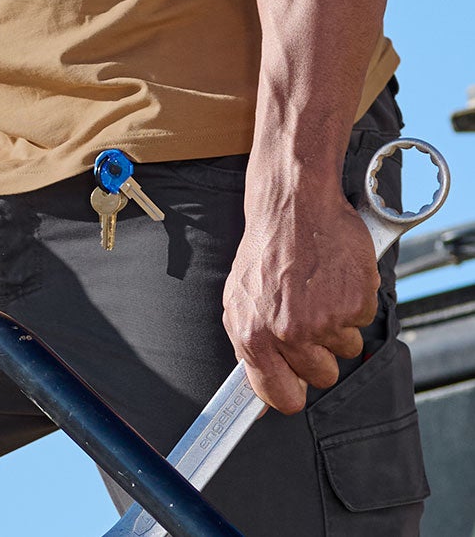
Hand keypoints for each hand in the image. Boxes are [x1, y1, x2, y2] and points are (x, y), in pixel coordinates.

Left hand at [223, 186, 379, 413]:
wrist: (293, 204)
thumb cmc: (267, 249)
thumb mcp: (240, 298)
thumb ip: (249, 348)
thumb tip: (257, 401)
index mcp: (254, 334)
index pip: (280, 396)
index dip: (292, 392)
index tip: (297, 384)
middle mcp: (287, 332)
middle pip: (322, 376)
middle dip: (320, 351)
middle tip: (308, 313)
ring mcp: (324, 319)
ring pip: (347, 349)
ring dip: (339, 323)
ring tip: (319, 288)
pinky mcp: (355, 303)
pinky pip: (364, 321)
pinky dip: (355, 301)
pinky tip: (335, 276)